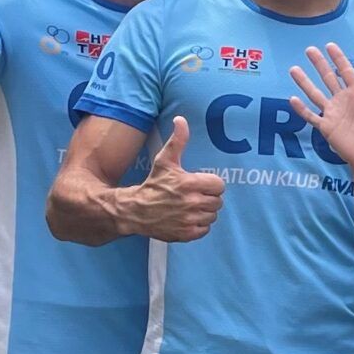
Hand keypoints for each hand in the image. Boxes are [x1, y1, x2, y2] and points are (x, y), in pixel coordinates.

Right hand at [124, 117, 224, 242]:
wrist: (135, 210)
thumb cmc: (153, 184)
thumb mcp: (165, 161)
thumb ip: (177, 141)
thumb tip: (181, 120)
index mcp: (190, 183)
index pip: (219, 185)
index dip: (211, 184)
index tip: (200, 184)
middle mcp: (192, 203)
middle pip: (218, 201)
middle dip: (208, 198)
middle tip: (194, 196)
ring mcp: (189, 220)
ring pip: (212, 216)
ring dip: (205, 212)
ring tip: (191, 207)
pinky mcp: (186, 234)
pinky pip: (205, 230)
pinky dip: (199, 226)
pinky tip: (188, 218)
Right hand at [287, 43, 353, 178]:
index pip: (346, 72)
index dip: (338, 59)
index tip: (330, 45)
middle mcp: (343, 101)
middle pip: (328, 78)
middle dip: (319, 64)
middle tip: (309, 49)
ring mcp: (333, 114)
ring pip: (316, 94)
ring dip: (305, 82)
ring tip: (293, 69)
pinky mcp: (327, 128)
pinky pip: (312, 117)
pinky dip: (302, 109)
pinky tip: (292, 99)